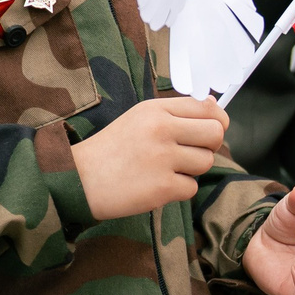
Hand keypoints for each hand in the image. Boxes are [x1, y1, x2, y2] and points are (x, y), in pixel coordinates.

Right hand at [73, 95, 226, 219]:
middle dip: (210, 146)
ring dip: (191, 170)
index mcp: (155, 110)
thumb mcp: (140, 119)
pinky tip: (156, 185)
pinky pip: (191, 188)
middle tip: (191, 153)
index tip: (211, 131)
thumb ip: (176, 112)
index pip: (207, 109)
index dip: (217, 121)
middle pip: (215, 134)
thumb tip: (213, 103)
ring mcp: (162, 158)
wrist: (77, 180)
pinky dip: (178, 191)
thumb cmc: (112, 149)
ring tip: (165, 169)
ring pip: (206, 162)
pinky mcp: (162, 187)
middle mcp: (161, 129)